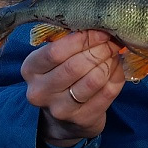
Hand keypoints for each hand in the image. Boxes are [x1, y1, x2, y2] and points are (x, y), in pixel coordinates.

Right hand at [22, 30, 125, 147]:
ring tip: (114, 54)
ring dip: (109, 63)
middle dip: (99, 50)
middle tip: (112, 42)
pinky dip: (116, 76)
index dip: (82, 40)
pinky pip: (107, 93)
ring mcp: (61, 109)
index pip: (55, 52)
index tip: (101, 31)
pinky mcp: (82, 120)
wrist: (62, 120)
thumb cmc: (60, 79)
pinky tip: (116, 68)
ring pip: (93, 80)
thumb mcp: (54, 61)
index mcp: (31, 69)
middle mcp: (41, 91)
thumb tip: (101, 27)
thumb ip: (71, 44)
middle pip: (75, 66)